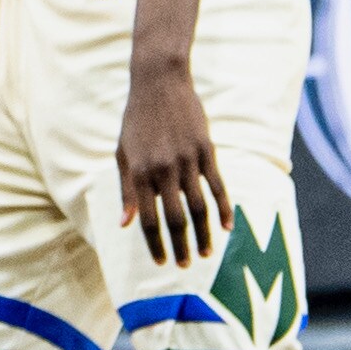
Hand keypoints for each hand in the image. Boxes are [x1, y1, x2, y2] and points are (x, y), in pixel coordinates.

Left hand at [118, 58, 231, 266]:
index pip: (147, 219)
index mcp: (139, 171)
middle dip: (180, 246)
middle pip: (174, 218)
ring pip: (198, 207)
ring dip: (203, 234)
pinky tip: (227, 228)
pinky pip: (218, 187)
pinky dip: (224, 209)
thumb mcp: (123, 152)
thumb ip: (126, 189)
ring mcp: (186, 160)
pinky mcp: (206, 151)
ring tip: (205, 253)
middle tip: (184, 265)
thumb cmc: (136, 120)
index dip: (155, 244)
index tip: (161, 262)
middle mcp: (162, 169)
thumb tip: (126, 225)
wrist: (158, 83)